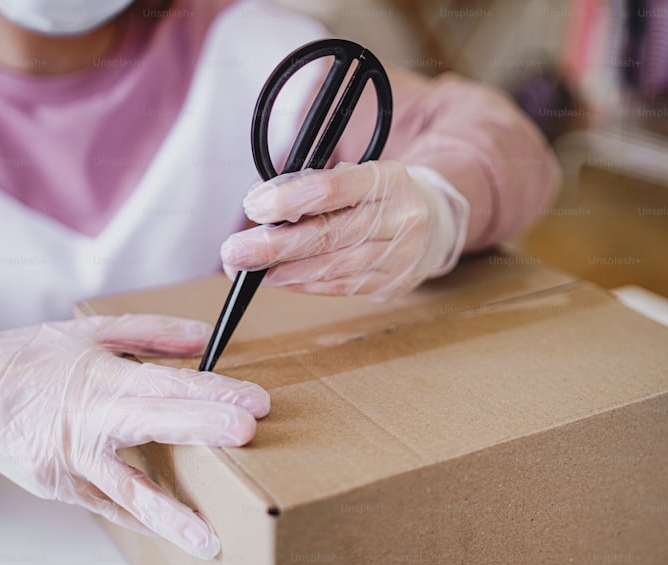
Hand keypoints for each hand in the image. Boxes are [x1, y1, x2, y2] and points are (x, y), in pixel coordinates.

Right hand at [0, 314, 269, 558]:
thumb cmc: (35, 358)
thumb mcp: (90, 332)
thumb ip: (150, 333)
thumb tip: (205, 338)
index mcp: (99, 377)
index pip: (163, 383)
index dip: (209, 391)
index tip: (253, 400)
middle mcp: (85, 419)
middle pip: (150, 424)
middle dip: (201, 428)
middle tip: (247, 433)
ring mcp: (68, 458)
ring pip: (124, 488)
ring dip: (168, 513)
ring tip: (207, 537)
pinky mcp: (55, 485)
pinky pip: (105, 505)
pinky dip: (138, 518)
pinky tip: (172, 532)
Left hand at [221, 161, 469, 299]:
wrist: (433, 223)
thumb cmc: (377, 195)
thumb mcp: (354, 175)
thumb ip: (311, 185)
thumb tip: (260, 206)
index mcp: (387, 179)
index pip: (331, 189)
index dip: (288, 199)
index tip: (253, 206)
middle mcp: (399, 218)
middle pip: (327, 235)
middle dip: (273, 246)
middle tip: (233, 252)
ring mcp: (399, 255)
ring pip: (331, 267)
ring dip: (282, 270)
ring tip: (248, 269)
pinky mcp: (392, 283)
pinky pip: (340, 287)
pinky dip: (303, 285)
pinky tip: (278, 279)